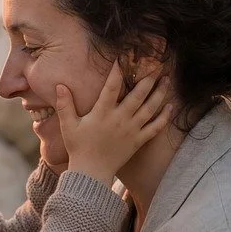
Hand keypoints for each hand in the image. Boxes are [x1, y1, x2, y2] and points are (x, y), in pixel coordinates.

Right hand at [57, 62, 171, 185]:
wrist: (91, 172)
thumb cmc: (78, 148)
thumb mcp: (68, 125)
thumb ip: (65, 105)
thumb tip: (60, 86)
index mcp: (102, 113)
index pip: (111, 87)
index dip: (117, 72)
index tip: (123, 58)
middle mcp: (120, 119)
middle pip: (138, 95)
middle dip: (148, 78)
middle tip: (156, 65)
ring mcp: (132, 130)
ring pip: (150, 108)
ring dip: (159, 93)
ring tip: (166, 79)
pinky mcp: (138, 140)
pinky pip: (156, 127)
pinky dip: (164, 117)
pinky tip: (171, 106)